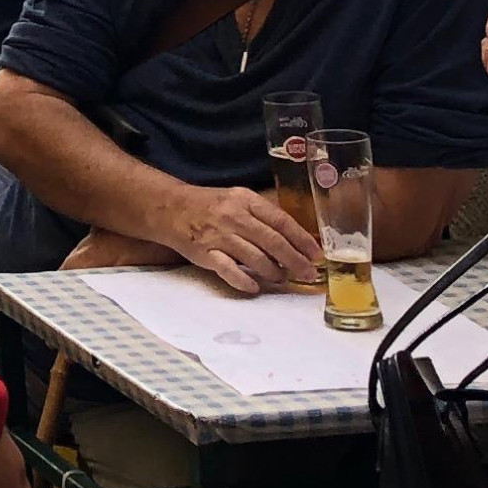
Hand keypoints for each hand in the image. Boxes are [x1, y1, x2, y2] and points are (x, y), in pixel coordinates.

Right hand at [163, 182, 322, 298]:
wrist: (171, 208)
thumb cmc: (211, 206)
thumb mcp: (238, 200)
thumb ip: (263, 217)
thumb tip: (296, 241)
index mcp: (245, 200)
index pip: (280, 220)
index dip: (302, 239)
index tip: (316, 254)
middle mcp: (234, 216)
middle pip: (272, 242)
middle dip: (294, 260)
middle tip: (308, 274)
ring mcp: (218, 235)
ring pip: (255, 258)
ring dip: (273, 272)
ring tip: (281, 278)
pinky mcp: (205, 253)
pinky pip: (229, 270)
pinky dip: (244, 281)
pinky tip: (254, 287)